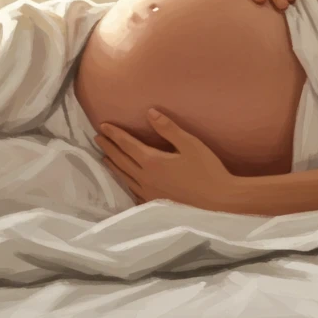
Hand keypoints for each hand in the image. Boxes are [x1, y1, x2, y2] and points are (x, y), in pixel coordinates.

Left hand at [94, 109, 238, 210]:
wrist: (219, 202)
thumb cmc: (207, 170)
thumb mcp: (190, 144)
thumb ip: (168, 128)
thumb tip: (150, 112)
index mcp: (152, 161)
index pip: (126, 145)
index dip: (114, 134)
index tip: (102, 126)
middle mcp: (145, 178)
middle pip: (121, 161)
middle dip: (108, 148)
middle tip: (97, 138)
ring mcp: (149, 193)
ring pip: (125, 177)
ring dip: (113, 165)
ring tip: (105, 158)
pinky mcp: (155, 204)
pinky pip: (134, 193)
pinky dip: (125, 184)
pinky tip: (126, 184)